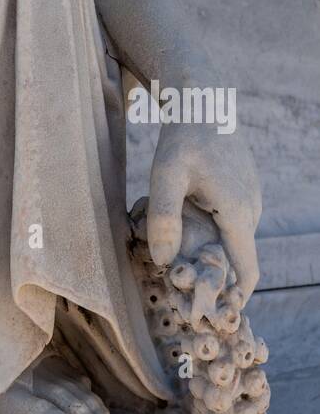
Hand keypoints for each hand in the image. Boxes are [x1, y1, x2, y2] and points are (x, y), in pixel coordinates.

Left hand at [149, 98, 261, 297]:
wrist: (202, 98)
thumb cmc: (183, 135)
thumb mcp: (165, 174)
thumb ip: (164, 218)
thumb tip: (163, 262)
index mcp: (238, 212)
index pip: (247, 272)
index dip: (234, 298)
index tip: (213, 316)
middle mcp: (251, 209)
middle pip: (238, 258)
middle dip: (215, 276)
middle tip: (182, 291)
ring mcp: (249, 198)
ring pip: (233, 239)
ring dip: (211, 251)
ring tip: (177, 260)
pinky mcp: (241, 189)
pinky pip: (230, 220)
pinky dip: (212, 230)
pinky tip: (185, 224)